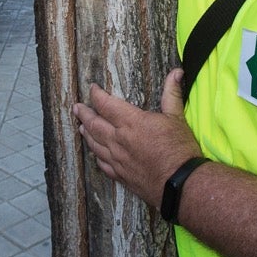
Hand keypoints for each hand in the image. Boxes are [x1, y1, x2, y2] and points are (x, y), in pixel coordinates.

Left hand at [72, 69, 199, 206]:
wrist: (180, 183)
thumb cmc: (179, 150)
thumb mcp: (177, 118)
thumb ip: (171, 94)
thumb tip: (176, 73)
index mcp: (131, 122)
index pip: (106, 104)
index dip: (96, 95)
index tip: (92, 89)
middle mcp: (119, 140)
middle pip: (94, 124)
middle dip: (84, 114)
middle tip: (76, 108)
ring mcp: (118, 159)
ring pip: (94, 144)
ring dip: (87, 134)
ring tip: (81, 127)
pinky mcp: (121, 175)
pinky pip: (102, 164)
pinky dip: (97, 156)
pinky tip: (96, 154)